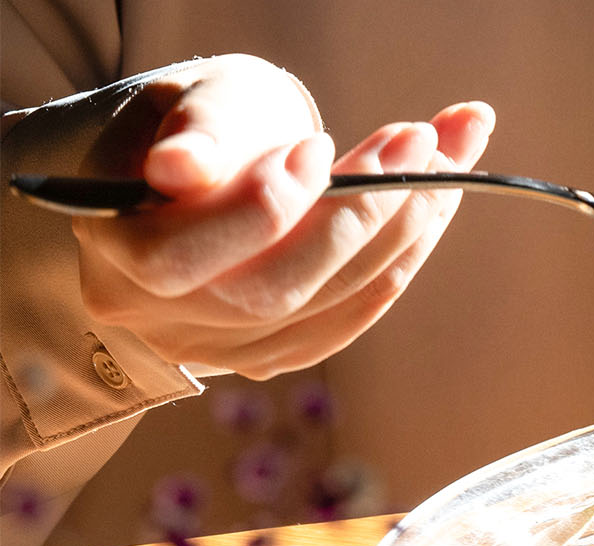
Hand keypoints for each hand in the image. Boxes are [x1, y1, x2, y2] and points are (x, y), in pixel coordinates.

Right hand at [68, 54, 494, 377]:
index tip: (318, 146)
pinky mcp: (265, 355)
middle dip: (356, 216)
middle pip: (266, 291)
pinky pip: (342, 323)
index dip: (260, 207)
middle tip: (416, 144)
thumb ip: (196, 131)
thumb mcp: (198, 101)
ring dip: (398, 234)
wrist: (205, 167)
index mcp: (110, 244)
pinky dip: (394, 265)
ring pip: (317, 309)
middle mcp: (151, 312)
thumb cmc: (201, 123)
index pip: (178, 255)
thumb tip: (182, 170)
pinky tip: (429, 211)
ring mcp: (210, 345)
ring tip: (441, 160)